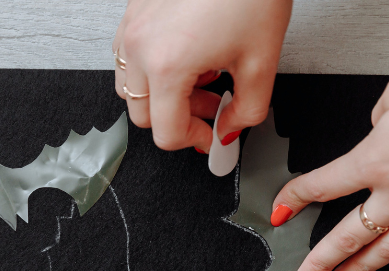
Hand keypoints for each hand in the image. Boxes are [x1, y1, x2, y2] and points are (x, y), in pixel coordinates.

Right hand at [113, 0, 291, 151]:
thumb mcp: (261, 62)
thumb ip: (246, 111)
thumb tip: (230, 129)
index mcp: (168, 65)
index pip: (167, 132)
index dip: (195, 140)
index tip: (210, 135)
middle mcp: (141, 47)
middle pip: (143, 116)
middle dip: (179, 119)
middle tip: (210, 107)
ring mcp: (132, 27)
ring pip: (129, 88)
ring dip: (162, 96)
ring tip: (198, 79)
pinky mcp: (133, 11)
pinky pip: (127, 56)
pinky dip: (151, 68)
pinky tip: (185, 56)